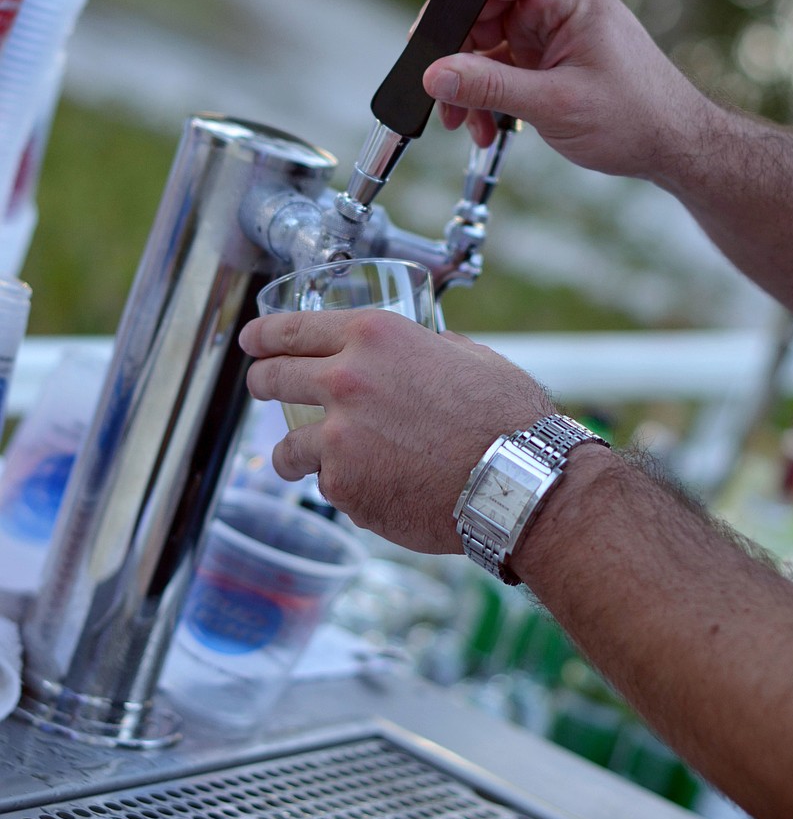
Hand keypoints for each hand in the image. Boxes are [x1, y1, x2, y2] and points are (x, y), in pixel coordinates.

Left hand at [239, 310, 552, 551]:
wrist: (515, 481)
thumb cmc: (504, 417)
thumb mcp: (467, 356)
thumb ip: (426, 349)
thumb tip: (418, 354)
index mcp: (375, 337)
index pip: (294, 329)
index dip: (264, 335)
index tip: (251, 341)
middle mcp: (346, 379)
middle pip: (273, 378)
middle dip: (262, 383)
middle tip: (262, 388)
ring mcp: (338, 436)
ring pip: (285, 446)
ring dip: (291, 454)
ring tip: (298, 463)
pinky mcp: (343, 486)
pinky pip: (328, 485)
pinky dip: (343, 488)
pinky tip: (373, 489)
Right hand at [423, 0, 707, 180]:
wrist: (674, 146)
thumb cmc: (637, 117)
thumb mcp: (555, 104)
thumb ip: (490, 87)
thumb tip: (434, 75)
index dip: (456, 1)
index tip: (429, 38)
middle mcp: (555, 2)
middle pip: (480, 10)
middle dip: (456, 57)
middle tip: (442, 97)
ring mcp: (549, 29)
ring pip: (483, 43)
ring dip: (468, 85)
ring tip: (467, 124)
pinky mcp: (545, 56)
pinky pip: (498, 67)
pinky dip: (486, 97)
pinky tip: (487, 127)